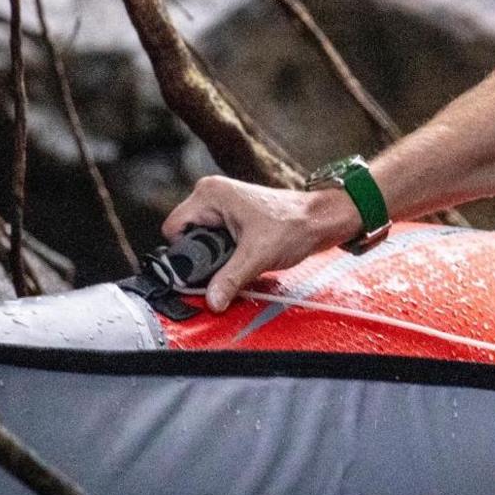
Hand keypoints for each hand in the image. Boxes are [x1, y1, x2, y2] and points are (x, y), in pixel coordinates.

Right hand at [161, 175, 359, 312]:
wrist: (322, 221)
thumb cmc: (295, 225)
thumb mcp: (257, 256)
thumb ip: (229, 279)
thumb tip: (211, 301)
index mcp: (210, 194)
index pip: (173, 230)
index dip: (183, 255)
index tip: (201, 272)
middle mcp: (211, 195)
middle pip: (186, 237)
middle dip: (202, 258)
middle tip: (226, 266)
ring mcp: (222, 205)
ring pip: (201, 241)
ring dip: (216, 258)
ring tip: (238, 261)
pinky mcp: (232, 215)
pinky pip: (215, 240)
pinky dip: (225, 254)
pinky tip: (241, 258)